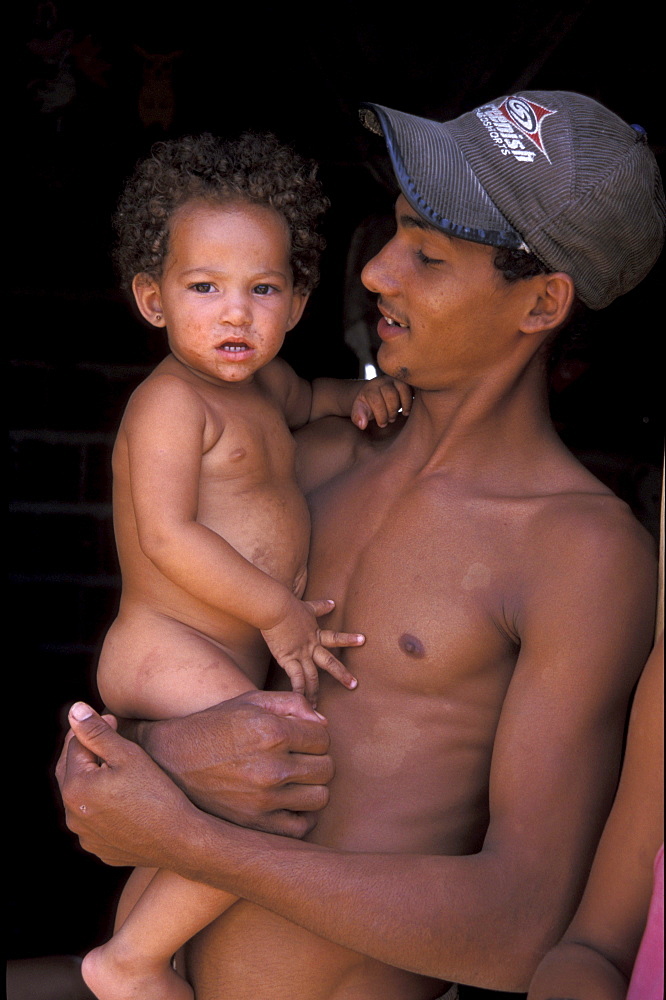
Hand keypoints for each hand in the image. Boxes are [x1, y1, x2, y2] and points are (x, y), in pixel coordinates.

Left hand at [56, 704, 199, 868]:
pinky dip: (100, 805)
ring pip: (81, 798)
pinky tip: (121, 797)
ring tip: (115, 766)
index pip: (74, 746)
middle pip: (70, 772)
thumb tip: (74, 710)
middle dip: (84, 751)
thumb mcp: (128, 755)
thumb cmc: (156, 792)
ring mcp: (84, 835)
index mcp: (75, 787)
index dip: (93, 728)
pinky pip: (93, 820)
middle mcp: (72, 815)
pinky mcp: (98, 848)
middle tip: (107, 737)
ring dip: (91, 779)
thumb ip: (97, 731)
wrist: (179, 840)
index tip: (113, 719)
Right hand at [126, 689, 335, 836]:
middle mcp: (271, 767)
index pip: (324, 738)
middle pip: (327, 768)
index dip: (315, 735)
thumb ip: (292, 703)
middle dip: (317, 760)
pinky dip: (301, 816)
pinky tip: (289, 802)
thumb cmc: (214, 725)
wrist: (170, 760)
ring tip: (295, 779)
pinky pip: (301, 827)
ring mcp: (263, 800)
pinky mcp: (254, 824)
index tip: (300, 738)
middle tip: (298, 758)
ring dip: (312, 787)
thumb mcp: (250, 701)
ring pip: (320, 798)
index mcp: (273, 732)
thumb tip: (323, 722)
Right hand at [261, 598, 362, 704]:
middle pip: (330, 662)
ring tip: (316, 707)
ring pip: (312, 676)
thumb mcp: (307, 606)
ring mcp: (301, 654)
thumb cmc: (288, 605)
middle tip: (354, 685)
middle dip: (342, 674)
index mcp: (315, 633)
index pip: (335, 637)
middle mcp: (311, 646)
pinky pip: (296, 678)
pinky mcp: (288, 659)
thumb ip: (320, 606)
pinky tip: (299, 701)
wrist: (275, 608)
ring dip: (315, 691)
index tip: (363, 640)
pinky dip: (298, 690)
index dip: (349, 639)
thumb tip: (333, 602)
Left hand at [351, 376, 412, 428]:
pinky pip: (412, 387)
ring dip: (405, 405)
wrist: (376, 393)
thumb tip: (362, 425)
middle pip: (390, 395)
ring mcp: (395, 379)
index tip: (382, 424)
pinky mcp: (406, 381)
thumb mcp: (360, 410)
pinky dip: (412, 399)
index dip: (380, 415)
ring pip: (403, 389)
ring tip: (403, 414)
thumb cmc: (369, 404)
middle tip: (391, 419)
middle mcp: (382, 381)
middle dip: (392, 411)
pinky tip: (409, 409)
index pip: (375, 400)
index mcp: (370, 388)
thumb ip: (358, 417)